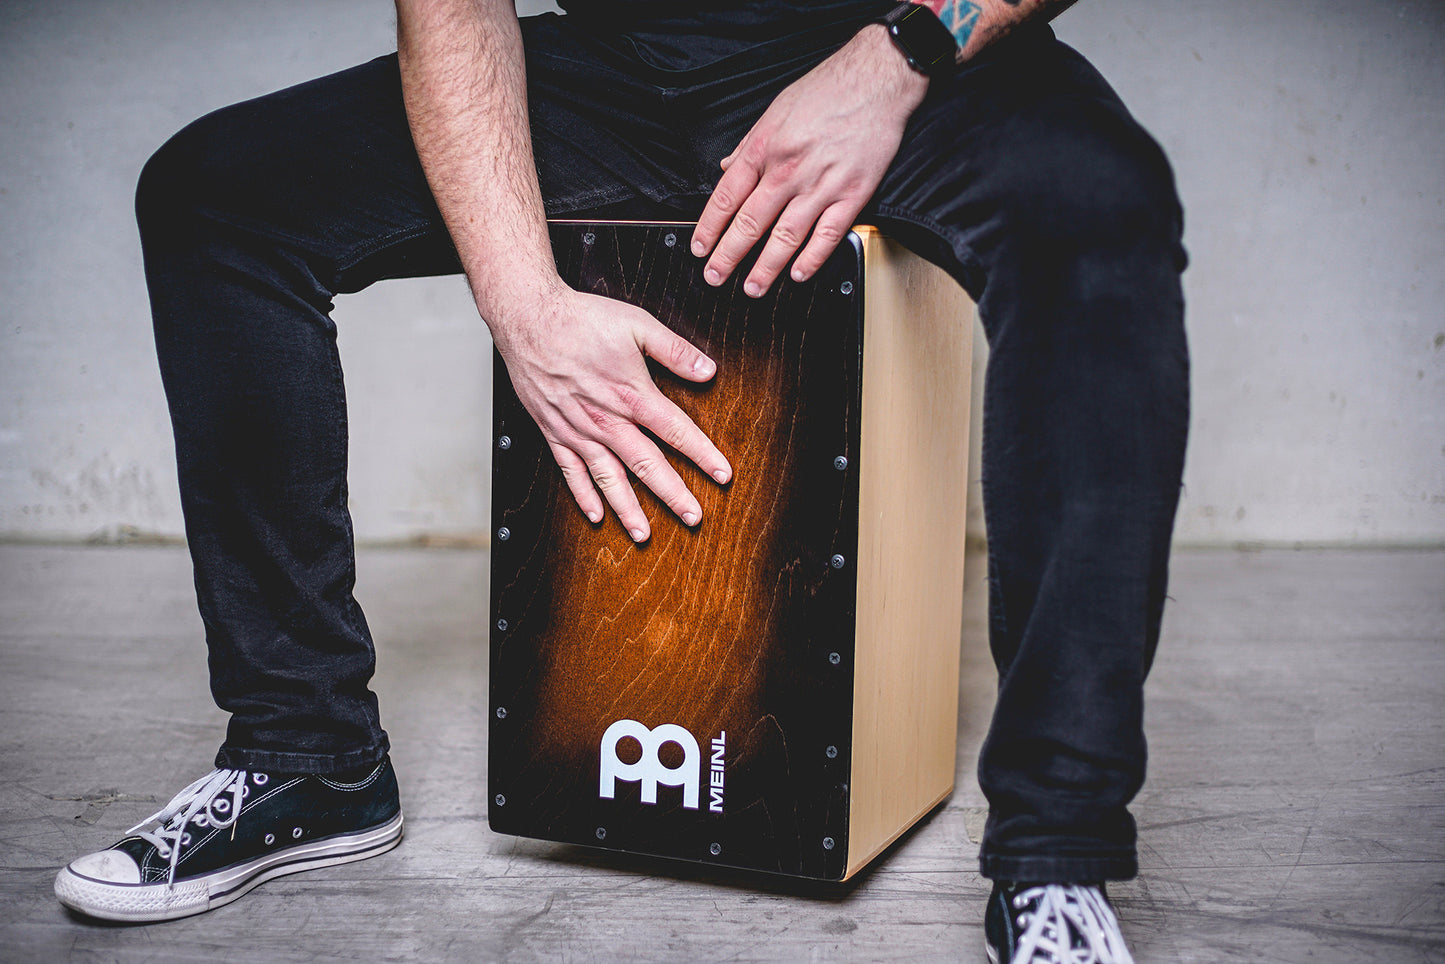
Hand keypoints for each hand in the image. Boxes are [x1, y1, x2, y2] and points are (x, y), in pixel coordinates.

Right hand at [492, 287, 732, 541]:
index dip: (702, 455)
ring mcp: (579, 430)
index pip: (676, 432)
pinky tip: (596, 515)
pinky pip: (570, 471)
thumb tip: (708, 369)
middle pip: (646, 465)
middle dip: (672, 494)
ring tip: (644, 534)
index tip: (722, 476)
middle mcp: (607, 420)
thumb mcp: (637, 325)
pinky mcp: (554, 431)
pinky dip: (583, 495)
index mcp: (632, 395)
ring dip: (628, 509)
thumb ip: (674, 351)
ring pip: (609, 478)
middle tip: (693, 518)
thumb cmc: (581, 319)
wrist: (528, 319)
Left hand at [691, 25, 929, 294]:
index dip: (709, 227)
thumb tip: (728, 169)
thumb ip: (750, 144)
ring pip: (785, 236)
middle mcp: (788, 170)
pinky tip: (798, 274)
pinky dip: (811, 259)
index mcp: (766, 148)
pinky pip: (827, 235)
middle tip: (715, 277)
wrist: (877, 79)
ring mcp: (821, 185)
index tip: (700, 247)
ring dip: (766, 267)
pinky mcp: (852, 194)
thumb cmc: (829, 90)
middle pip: (750, 223)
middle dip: (728, 256)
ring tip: (752, 288)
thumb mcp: (776, 109)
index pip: (727, 196)